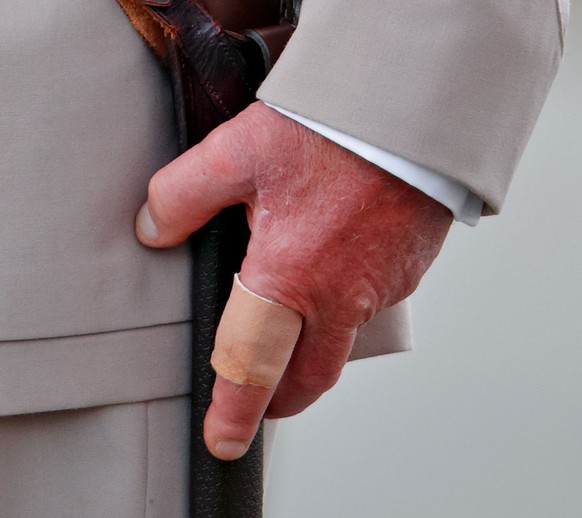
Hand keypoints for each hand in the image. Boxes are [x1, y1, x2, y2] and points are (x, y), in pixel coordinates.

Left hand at [135, 101, 452, 459]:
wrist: (409, 112)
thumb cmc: (328, 132)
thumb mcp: (237, 153)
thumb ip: (182, 196)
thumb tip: (154, 230)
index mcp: (291, 277)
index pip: (252, 367)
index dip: (234, 411)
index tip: (225, 438)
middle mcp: (341, 296)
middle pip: (310, 376)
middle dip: (283, 397)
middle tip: (265, 397)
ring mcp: (381, 287)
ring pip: (344, 336)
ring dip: (318, 337)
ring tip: (300, 305)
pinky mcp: (408, 269)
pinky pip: (372, 299)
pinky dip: (349, 295)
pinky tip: (339, 258)